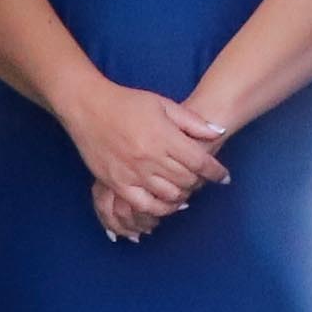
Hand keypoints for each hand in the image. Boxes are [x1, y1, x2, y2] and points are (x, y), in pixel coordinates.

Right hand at [65, 80, 226, 235]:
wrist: (88, 107)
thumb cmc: (127, 103)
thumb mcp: (163, 104)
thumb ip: (192, 121)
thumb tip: (219, 132)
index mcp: (164, 137)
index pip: (199, 162)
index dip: (216, 172)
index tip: (224, 177)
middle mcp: (150, 157)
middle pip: (187, 180)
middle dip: (199, 182)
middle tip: (200, 180)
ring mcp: (133, 173)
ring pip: (169, 196)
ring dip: (182, 196)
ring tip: (185, 190)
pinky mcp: (117, 183)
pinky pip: (144, 205)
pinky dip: (159, 208)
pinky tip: (165, 203)